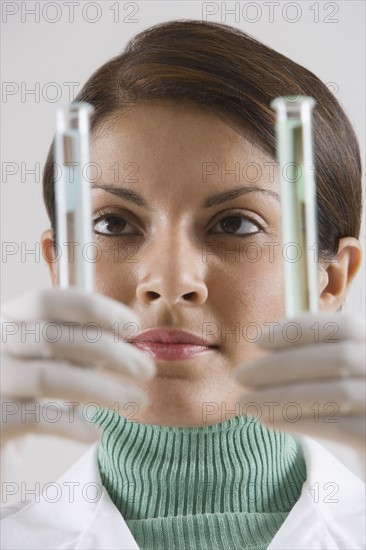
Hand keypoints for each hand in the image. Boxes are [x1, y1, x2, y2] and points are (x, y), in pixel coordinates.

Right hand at [1, 288, 155, 442]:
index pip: (48, 300)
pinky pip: (38, 417)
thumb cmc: (29, 391)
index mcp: (10, 319)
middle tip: (147, 369)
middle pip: (54, 337)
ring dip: (102, 389)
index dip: (95, 309)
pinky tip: (96, 432)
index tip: (133, 327)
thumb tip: (133, 347)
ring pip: (49, 378)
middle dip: (110, 352)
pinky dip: (73, 425)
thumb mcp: (52, 358)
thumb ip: (81, 347)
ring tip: (136, 400)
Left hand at [234, 312, 364, 453]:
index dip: (298, 329)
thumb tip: (265, 347)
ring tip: (244, 403)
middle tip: (240, 376)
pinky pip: (337, 427)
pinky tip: (267, 420)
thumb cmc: (354, 412)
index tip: (257, 340)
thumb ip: (317, 358)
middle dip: (280, 365)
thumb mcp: (343, 377)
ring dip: (279, 396)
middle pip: (336, 358)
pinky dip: (296, 420)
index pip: (343, 326)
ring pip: (333, 393)